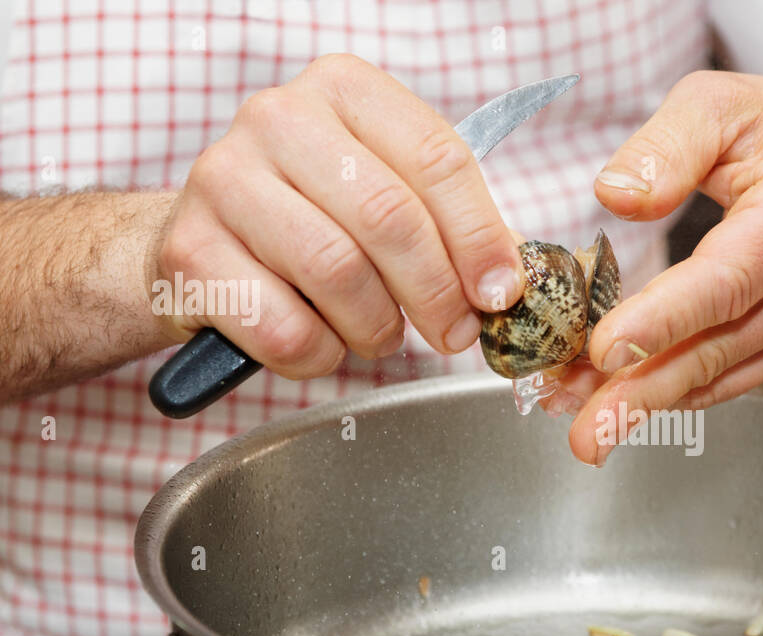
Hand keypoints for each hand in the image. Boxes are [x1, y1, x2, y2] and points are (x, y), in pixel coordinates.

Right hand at [155, 54, 522, 376]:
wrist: (201, 250)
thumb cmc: (313, 222)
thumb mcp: (385, 197)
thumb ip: (450, 225)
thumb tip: (509, 279)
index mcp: (344, 89)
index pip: (437, 158)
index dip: (480, 237)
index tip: (502, 292)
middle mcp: (278, 118)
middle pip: (390, 216)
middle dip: (436, 292)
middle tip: (453, 333)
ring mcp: (223, 179)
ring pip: (337, 271)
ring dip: (375, 327)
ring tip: (377, 334)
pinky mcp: (189, 253)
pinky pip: (285, 328)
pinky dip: (319, 354)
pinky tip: (320, 341)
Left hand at [552, 71, 762, 464]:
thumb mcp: (723, 101)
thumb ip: (666, 143)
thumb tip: (615, 196)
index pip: (725, 280)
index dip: (663, 321)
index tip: (606, 352)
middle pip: (718, 346)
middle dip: (644, 391)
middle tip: (587, 433)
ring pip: (718, 373)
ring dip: (647, 400)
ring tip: (585, 422)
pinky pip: (729, 378)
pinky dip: (673, 392)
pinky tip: (621, 401)